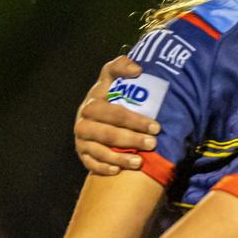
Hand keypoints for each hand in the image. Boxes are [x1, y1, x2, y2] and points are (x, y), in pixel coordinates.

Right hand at [75, 56, 159, 174]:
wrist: (93, 114)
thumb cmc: (108, 96)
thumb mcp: (111, 78)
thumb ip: (120, 66)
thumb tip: (137, 70)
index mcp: (92, 102)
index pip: (114, 112)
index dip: (135, 120)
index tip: (156, 126)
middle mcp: (83, 121)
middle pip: (107, 133)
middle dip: (131, 139)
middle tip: (153, 144)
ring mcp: (81, 139)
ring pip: (99, 151)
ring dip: (120, 158)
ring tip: (140, 162)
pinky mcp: (82, 154)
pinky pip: (91, 164)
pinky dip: (104, 167)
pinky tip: (118, 171)